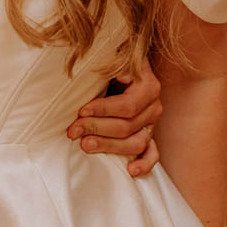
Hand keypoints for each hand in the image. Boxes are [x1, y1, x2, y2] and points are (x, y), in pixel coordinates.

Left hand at [67, 58, 162, 176]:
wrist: (124, 63)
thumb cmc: (113, 59)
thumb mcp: (113, 56)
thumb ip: (112, 62)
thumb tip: (114, 75)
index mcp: (148, 85)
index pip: (126, 106)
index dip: (102, 110)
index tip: (80, 111)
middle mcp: (154, 106)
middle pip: (127, 126)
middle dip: (97, 129)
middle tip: (73, 131)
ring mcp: (152, 122)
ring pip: (135, 142)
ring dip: (109, 146)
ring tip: (85, 145)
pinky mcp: (149, 135)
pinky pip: (152, 154)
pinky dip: (144, 164)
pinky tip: (130, 170)